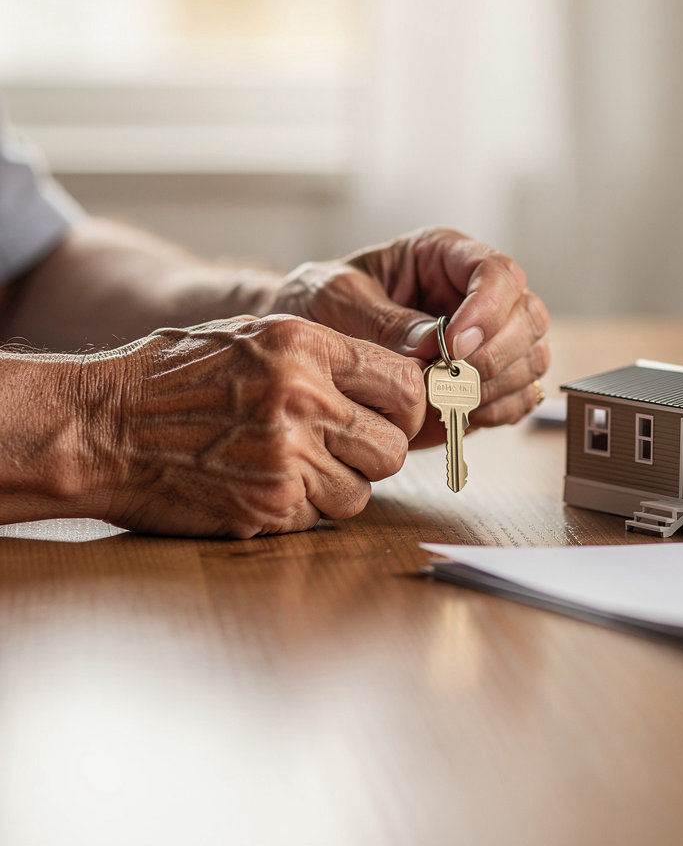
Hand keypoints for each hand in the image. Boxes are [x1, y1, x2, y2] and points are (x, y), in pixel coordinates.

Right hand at [78, 315, 424, 536]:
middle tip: (346, 446)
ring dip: (339, 485)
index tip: (395, 415)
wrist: (102, 425)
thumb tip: (395, 383)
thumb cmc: (177, 376)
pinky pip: (321, 517)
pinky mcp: (269, 507)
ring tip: (297, 463)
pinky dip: (303, 508)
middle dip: (376, 451)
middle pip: (393, 445)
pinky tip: (265, 483)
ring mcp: (287, 457)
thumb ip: (327, 356)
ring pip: (363, 491)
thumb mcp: (255, 336)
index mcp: (305, 345)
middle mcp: (304, 398)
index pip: (406, 382)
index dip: (408, 406)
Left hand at [271, 228, 550, 448]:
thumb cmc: (320, 303)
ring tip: (447, 400)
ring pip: (533, 357)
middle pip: (528, 316)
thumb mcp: (336, 299)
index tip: (455, 346)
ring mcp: (490, 337)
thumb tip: (432, 347)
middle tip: (445, 382)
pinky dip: (499, 410)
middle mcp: (478, 294)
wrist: (309, 344)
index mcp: (445, 257)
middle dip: (494, 356)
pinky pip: (521, 395)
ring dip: (497, 386)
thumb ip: (383, 321)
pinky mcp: (488, 378)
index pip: (497, 272)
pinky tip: (460, 414)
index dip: (488, 310)